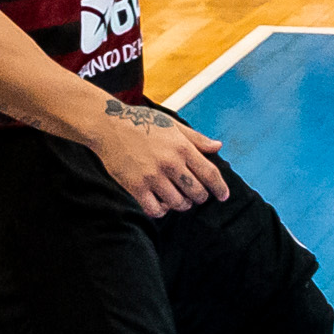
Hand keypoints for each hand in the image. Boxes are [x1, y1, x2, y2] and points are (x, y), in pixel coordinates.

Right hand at [93, 96, 231, 216]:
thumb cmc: (144, 123)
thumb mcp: (174, 126)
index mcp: (182, 147)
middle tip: (197, 196)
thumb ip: (196, 139)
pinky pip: (155, 209)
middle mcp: (170, 163)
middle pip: (196, 192)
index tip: (224, 196)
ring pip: (178, 203)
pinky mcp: (136, 187)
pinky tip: (161, 203)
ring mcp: (152, 176)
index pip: (210, 173)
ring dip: (182, 205)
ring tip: (180, 200)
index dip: (220, 188)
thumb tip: (218, 146)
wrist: (110, 126)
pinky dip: (162, 210)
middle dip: (201, 197)